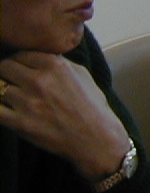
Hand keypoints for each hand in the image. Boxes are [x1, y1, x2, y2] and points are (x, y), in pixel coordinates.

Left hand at [0, 51, 130, 180]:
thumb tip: (40, 55)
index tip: (19, 68)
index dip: (18, 61)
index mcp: (55, 65)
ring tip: (11, 97)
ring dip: (2, 92)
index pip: (20, 53)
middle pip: (4, 67)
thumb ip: (60, 62)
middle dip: (6, 73)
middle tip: (11, 82)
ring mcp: (28, 102)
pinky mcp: (20, 123)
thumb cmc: (92, 107)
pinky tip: (5, 109)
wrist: (96, 139)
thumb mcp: (82, 75)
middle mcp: (39, 80)